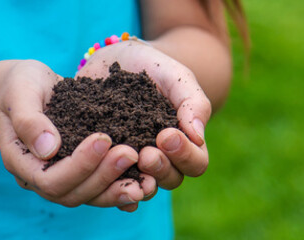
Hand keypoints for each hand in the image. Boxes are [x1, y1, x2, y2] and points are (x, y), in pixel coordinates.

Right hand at [0, 60, 155, 211]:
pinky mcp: (80, 171)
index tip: (104, 138)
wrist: (29, 85)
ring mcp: (61, 177)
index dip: (79, 165)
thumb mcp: (20, 92)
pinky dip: (122, 188)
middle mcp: (40, 177)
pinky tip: (146, 184)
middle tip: (131, 153)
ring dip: (118, 189)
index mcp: (20, 163)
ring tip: (146, 179)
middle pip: (72, 194)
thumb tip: (48, 149)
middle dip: (104, 176)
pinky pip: (100, 188)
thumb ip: (29, 120)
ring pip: (90, 197)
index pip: (49, 180)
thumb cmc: (21, 84)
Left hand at [78, 40, 211, 199]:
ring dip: (138, 180)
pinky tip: (106, 181)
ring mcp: (133, 162)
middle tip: (146, 153)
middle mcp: (162, 157)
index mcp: (185, 141)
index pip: (196, 163)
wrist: (115, 58)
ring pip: (143, 186)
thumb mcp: (176, 76)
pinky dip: (111, 188)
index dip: (185, 155)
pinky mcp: (105, 161)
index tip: (166, 135)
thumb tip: (198, 136)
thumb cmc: (153, 66)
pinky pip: (111, 185)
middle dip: (161, 168)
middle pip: (172, 180)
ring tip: (126, 159)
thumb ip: (193, 102)